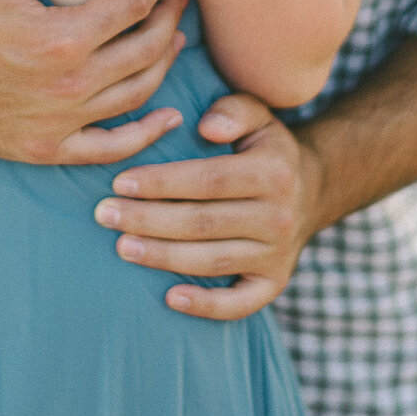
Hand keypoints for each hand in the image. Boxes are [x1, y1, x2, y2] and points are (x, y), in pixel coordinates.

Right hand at [0, 0, 188, 164]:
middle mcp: (68, 85)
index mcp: (59, 37)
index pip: (133, 4)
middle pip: (146, 48)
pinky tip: (166, 115)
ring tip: (173, 35)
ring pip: (137, 94)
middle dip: (170, 16)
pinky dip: (145, 134)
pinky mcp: (44, 148)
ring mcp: (58, 122)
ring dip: (164, 61)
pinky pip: (110, 148)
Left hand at [94, 93, 322, 319]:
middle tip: (105, 214)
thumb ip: (233, 110)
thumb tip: (206, 127)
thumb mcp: (257, 115)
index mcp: (271, 172)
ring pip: (213, 260)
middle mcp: (278, 216)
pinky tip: (170, 298)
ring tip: (122, 246)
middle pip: (203, 222)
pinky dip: (207, 306)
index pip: (208, 180)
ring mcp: (278, 254)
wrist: (311, 192)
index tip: (120, 182)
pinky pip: (241, 303)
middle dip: (148, 219)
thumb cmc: (265, 149)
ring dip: (164, 257)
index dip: (162, 182)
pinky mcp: (274, 283)